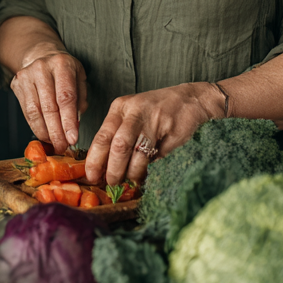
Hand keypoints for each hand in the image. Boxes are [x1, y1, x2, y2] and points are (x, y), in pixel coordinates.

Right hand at [10, 48, 88, 153]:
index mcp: (62, 64)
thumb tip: (74, 124)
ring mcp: (26, 76)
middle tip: (63, 146)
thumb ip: (80, 99)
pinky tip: (44, 135)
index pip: (65, 97)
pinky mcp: (16, 85)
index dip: (68, 121)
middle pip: (48, 107)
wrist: (40, 55)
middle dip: (56, 131)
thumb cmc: (64, 70)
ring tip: (54, 143)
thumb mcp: (79, 77)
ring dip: (45, 132)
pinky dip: (36, 127)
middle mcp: (41, 68)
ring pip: (34, 111)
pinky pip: (26, 112)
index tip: (73, 138)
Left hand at [84, 83, 223, 185]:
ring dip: (133, 172)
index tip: (91, 176)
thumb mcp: (132, 117)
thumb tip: (104, 168)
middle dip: (113, 169)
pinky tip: (148, 173)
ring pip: (137, 152)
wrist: (190, 100)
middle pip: (118, 145)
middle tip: (112, 182)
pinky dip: (151, 168)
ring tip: (132, 180)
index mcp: (120, 107)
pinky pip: (157, 155)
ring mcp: (154, 119)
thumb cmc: (156, 112)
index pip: (102, 136)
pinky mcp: (171, 129)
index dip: (95, 159)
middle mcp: (134, 111)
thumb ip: (118, 137)